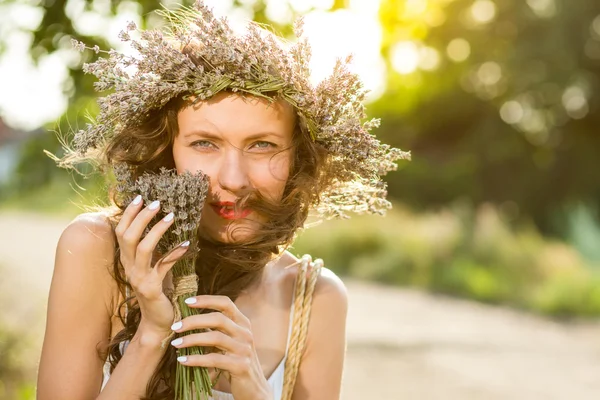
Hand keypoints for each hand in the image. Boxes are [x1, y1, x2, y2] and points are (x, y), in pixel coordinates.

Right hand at [115, 195, 190, 339]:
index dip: (128, 214)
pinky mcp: (152, 288)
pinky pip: (163, 266)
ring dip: (157, 230)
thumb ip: (154, 249)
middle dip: (141, 217)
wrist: (158, 322)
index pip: (121, 232)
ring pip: (143, 249)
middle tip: (156, 203)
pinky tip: (187, 244)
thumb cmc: (159, 290)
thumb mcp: (154, 266)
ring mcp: (139, 279)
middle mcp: (129, 268)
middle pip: (128, 237)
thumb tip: (162, 224)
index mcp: (127, 261)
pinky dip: (175, 253)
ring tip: (172, 216)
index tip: (139, 197)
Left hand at [170, 295, 272, 399]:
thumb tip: (188, 320)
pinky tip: (182, 360)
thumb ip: (217, 330)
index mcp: (243, 323)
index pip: (226, 303)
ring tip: (175, 343)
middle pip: (218, 318)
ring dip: (191, 339)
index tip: (187, 302)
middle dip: (193, 321)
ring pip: (215, 338)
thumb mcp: (230, 342)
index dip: (207, 300)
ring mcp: (244, 349)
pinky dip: (196, 359)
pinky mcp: (241, 366)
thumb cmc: (236, 362)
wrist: (254, 388)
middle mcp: (245, 333)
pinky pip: (214, 359)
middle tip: (175, 326)